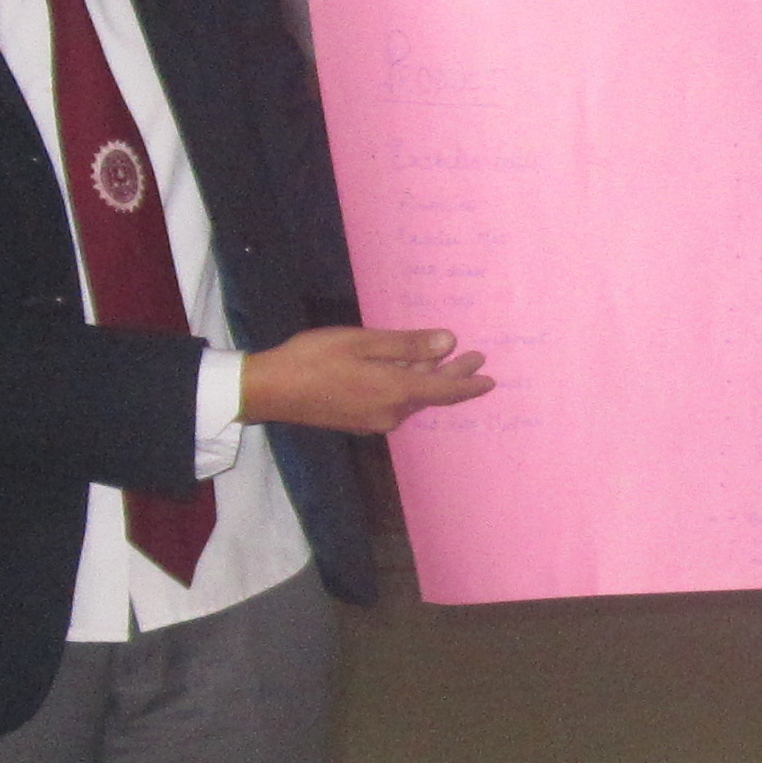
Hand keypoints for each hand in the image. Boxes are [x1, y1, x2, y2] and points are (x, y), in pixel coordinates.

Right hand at [242, 323, 495, 432]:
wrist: (270, 390)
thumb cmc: (314, 358)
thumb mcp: (362, 342)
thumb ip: (407, 345)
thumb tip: (448, 343)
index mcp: (394, 393)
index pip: (444, 391)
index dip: (469, 384)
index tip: (491, 379)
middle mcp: (390, 413)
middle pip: (430, 395)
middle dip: (454, 376)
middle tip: (475, 357)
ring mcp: (373, 420)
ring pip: (411, 398)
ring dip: (430, 380)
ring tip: (445, 360)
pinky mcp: (358, 419)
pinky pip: (393, 402)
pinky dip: (407, 386)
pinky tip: (407, 372)